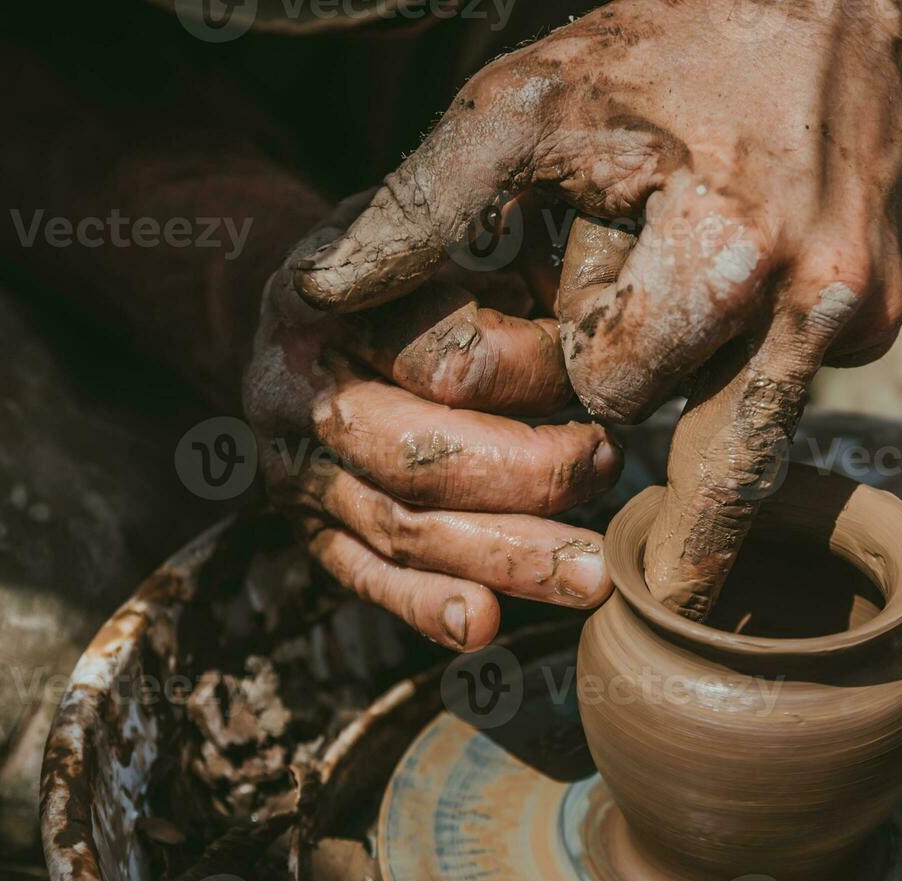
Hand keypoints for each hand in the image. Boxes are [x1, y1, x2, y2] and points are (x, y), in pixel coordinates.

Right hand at [245, 199, 621, 651]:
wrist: (302, 310)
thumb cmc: (406, 262)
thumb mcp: (449, 230)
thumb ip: (512, 271)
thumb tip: (598, 340)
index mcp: (330, 300)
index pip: (442, 358)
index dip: (532, 373)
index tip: (600, 381)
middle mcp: (296, 391)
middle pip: (418, 457)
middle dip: (530, 478)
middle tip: (608, 469)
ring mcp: (293, 468)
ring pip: (401, 528)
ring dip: (503, 559)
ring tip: (589, 577)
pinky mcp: (306, 524)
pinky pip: (363, 576)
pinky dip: (424, 606)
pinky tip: (484, 628)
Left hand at [291, 0, 901, 618]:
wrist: (831, 4)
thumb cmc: (659, 56)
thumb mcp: (525, 108)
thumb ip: (426, 209)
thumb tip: (321, 298)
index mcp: (721, 258)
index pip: (601, 386)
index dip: (568, 345)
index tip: (573, 292)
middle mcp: (808, 303)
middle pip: (663, 411)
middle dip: (622, 359)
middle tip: (632, 261)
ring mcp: (858, 320)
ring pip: (719, 421)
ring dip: (678, 361)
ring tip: (681, 266)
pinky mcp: (885, 325)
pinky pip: (772, 383)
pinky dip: (734, 346)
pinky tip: (737, 266)